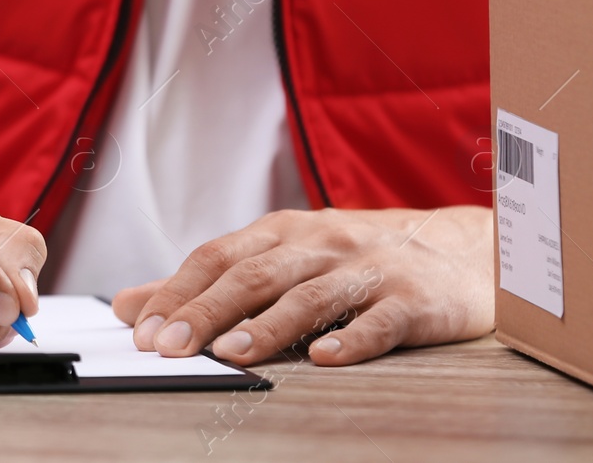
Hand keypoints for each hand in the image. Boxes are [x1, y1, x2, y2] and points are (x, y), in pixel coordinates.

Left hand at [111, 206, 492, 365]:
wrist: (462, 252)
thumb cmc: (356, 260)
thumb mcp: (281, 260)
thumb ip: (205, 286)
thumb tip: (129, 306)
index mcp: (282, 233)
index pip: (216, 257)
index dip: (177, 292)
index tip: (141, 330)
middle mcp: (320, 243)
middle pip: (253, 276)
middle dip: (206, 311)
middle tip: (169, 347)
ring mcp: (369, 268)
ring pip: (310, 296)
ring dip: (267, 325)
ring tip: (230, 354)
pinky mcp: (415, 299)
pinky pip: (382, 321)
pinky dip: (353, 339)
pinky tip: (325, 360)